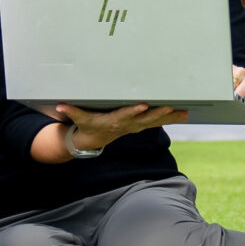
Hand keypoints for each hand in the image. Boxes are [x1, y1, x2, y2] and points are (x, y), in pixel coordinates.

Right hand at [53, 102, 186, 150]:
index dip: (133, 112)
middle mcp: (128, 125)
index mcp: (114, 121)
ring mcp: (136, 126)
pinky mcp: (141, 125)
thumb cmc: (89, 125)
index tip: (142, 105)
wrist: (95, 140)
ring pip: (155, 121)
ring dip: (170, 117)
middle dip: (158, 113)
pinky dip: (171, 118)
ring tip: (185, 112)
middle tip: (170, 106)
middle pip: (145, 119)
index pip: (125, 116)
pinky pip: (158, 122)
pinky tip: (185, 114)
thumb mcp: (80, 119)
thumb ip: (71, 111)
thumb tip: (59, 106)